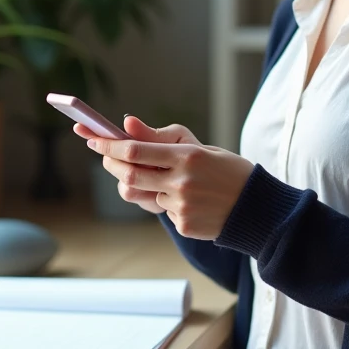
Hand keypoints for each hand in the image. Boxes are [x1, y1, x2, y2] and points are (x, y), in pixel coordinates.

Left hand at [75, 116, 254, 239]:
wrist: (256, 208)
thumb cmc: (228, 171)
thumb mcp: (199, 148)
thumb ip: (161, 138)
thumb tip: (127, 123)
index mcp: (187, 157)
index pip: (135, 150)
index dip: (109, 145)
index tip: (92, 139)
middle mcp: (182, 181)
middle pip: (129, 175)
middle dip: (111, 164)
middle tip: (106, 155)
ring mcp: (181, 206)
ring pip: (144, 195)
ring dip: (143, 186)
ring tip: (163, 179)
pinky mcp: (183, 224)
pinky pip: (162, 211)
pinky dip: (167, 203)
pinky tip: (190, 201)